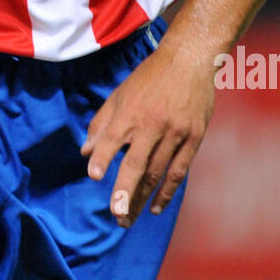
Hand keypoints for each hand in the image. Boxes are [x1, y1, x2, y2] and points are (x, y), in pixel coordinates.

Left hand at [80, 42, 214, 225]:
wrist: (189, 61)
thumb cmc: (149, 79)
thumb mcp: (120, 94)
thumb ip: (101, 123)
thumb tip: (86, 152)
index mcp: (130, 110)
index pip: (113, 137)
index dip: (103, 156)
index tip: (94, 176)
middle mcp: (152, 123)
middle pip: (137, 163)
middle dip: (125, 191)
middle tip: (116, 214)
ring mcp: (175, 132)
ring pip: (157, 172)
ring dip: (142, 198)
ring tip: (128, 218)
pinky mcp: (193, 138)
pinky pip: (179, 171)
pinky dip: (167, 192)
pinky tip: (155, 207)